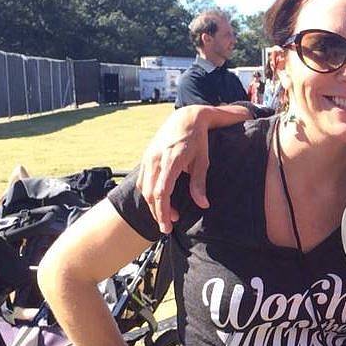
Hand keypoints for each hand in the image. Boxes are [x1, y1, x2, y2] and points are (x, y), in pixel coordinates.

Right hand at [137, 106, 212, 233]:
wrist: (185, 118)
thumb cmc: (198, 140)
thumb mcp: (203, 160)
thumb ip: (199, 183)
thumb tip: (203, 205)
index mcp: (171, 160)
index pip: (161, 192)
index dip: (163, 211)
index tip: (168, 226)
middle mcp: (155, 159)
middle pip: (149, 194)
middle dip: (158, 213)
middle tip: (168, 227)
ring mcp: (148, 157)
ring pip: (143, 188)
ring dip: (153, 205)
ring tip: (168, 216)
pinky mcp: (146, 157)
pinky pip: (142, 180)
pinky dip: (148, 194)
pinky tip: (159, 201)